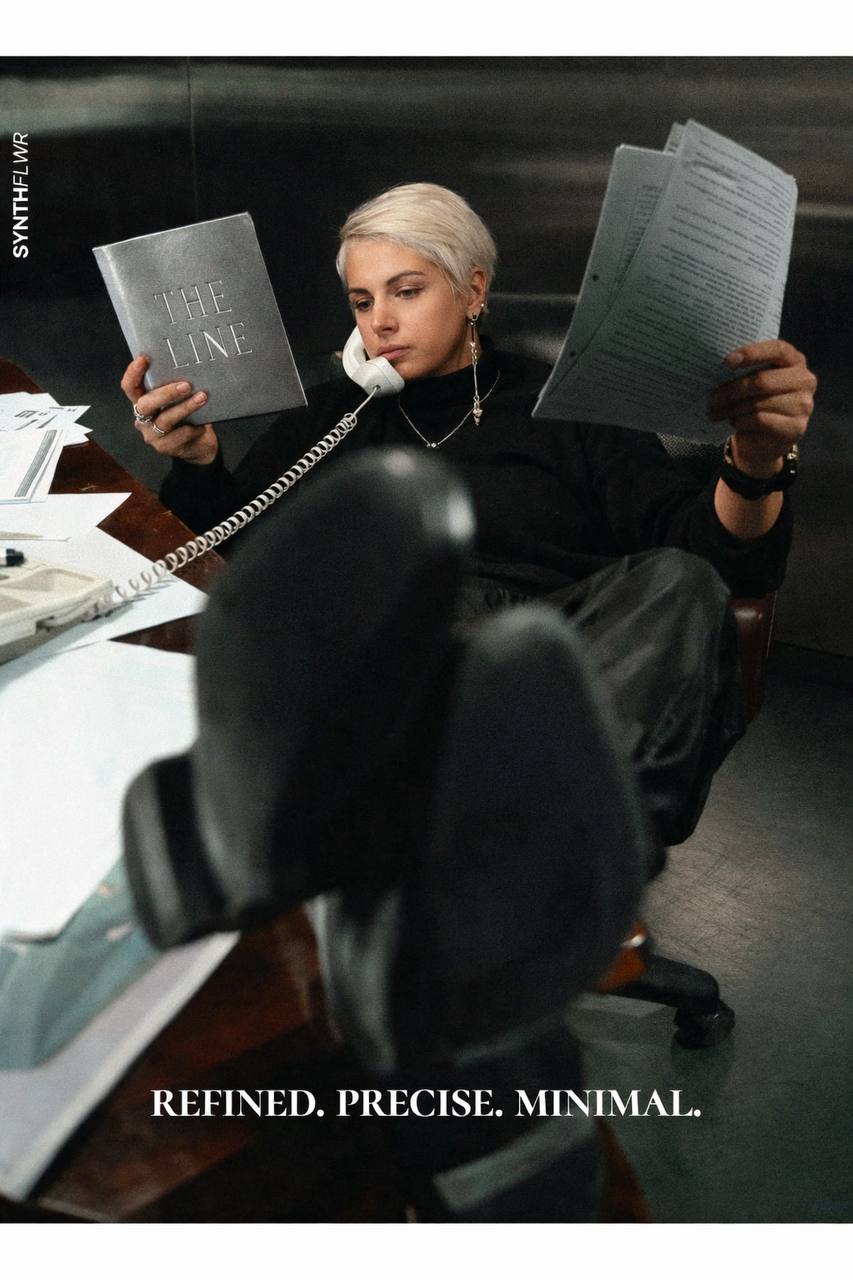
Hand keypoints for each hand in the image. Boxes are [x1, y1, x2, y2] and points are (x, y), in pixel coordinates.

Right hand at [120, 355, 219, 464]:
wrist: (199, 445)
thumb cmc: (188, 418)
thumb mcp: (180, 400)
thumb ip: (177, 388)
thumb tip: (190, 370)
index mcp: (143, 402)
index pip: (130, 387)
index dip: (133, 373)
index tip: (144, 359)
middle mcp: (143, 419)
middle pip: (145, 404)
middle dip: (166, 393)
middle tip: (186, 385)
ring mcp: (152, 435)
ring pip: (165, 420)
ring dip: (185, 408)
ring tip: (202, 398)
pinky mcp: (165, 447)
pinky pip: (180, 435)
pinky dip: (194, 427)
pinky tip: (203, 424)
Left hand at [708, 339, 816, 476]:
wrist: (762, 440)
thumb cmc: (755, 402)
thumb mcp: (751, 381)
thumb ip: (745, 370)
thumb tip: (718, 367)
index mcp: (794, 361)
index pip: (777, 349)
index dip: (752, 353)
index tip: (727, 361)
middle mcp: (805, 380)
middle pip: (762, 381)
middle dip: (732, 390)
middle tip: (712, 399)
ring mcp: (803, 405)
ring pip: (758, 403)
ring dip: (731, 408)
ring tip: (716, 412)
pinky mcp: (795, 428)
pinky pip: (760, 420)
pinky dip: (741, 421)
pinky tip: (734, 422)